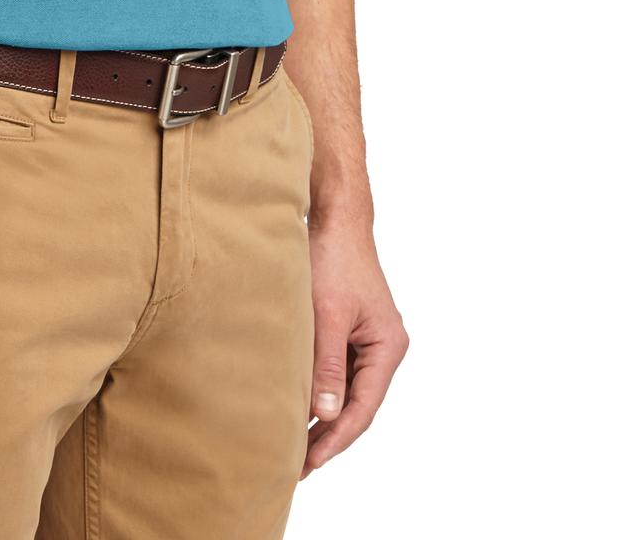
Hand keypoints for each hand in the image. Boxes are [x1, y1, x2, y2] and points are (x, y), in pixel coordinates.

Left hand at [301, 216, 408, 477]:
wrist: (334, 217)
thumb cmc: (333, 258)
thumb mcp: (327, 314)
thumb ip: (327, 365)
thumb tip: (326, 414)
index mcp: (387, 347)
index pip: (362, 408)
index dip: (335, 439)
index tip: (308, 461)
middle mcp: (383, 347)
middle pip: (357, 405)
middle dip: (328, 436)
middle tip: (297, 466)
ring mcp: (367, 339)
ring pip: (346, 390)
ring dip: (322, 416)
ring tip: (294, 445)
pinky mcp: (349, 329)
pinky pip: (337, 370)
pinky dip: (319, 390)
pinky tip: (297, 406)